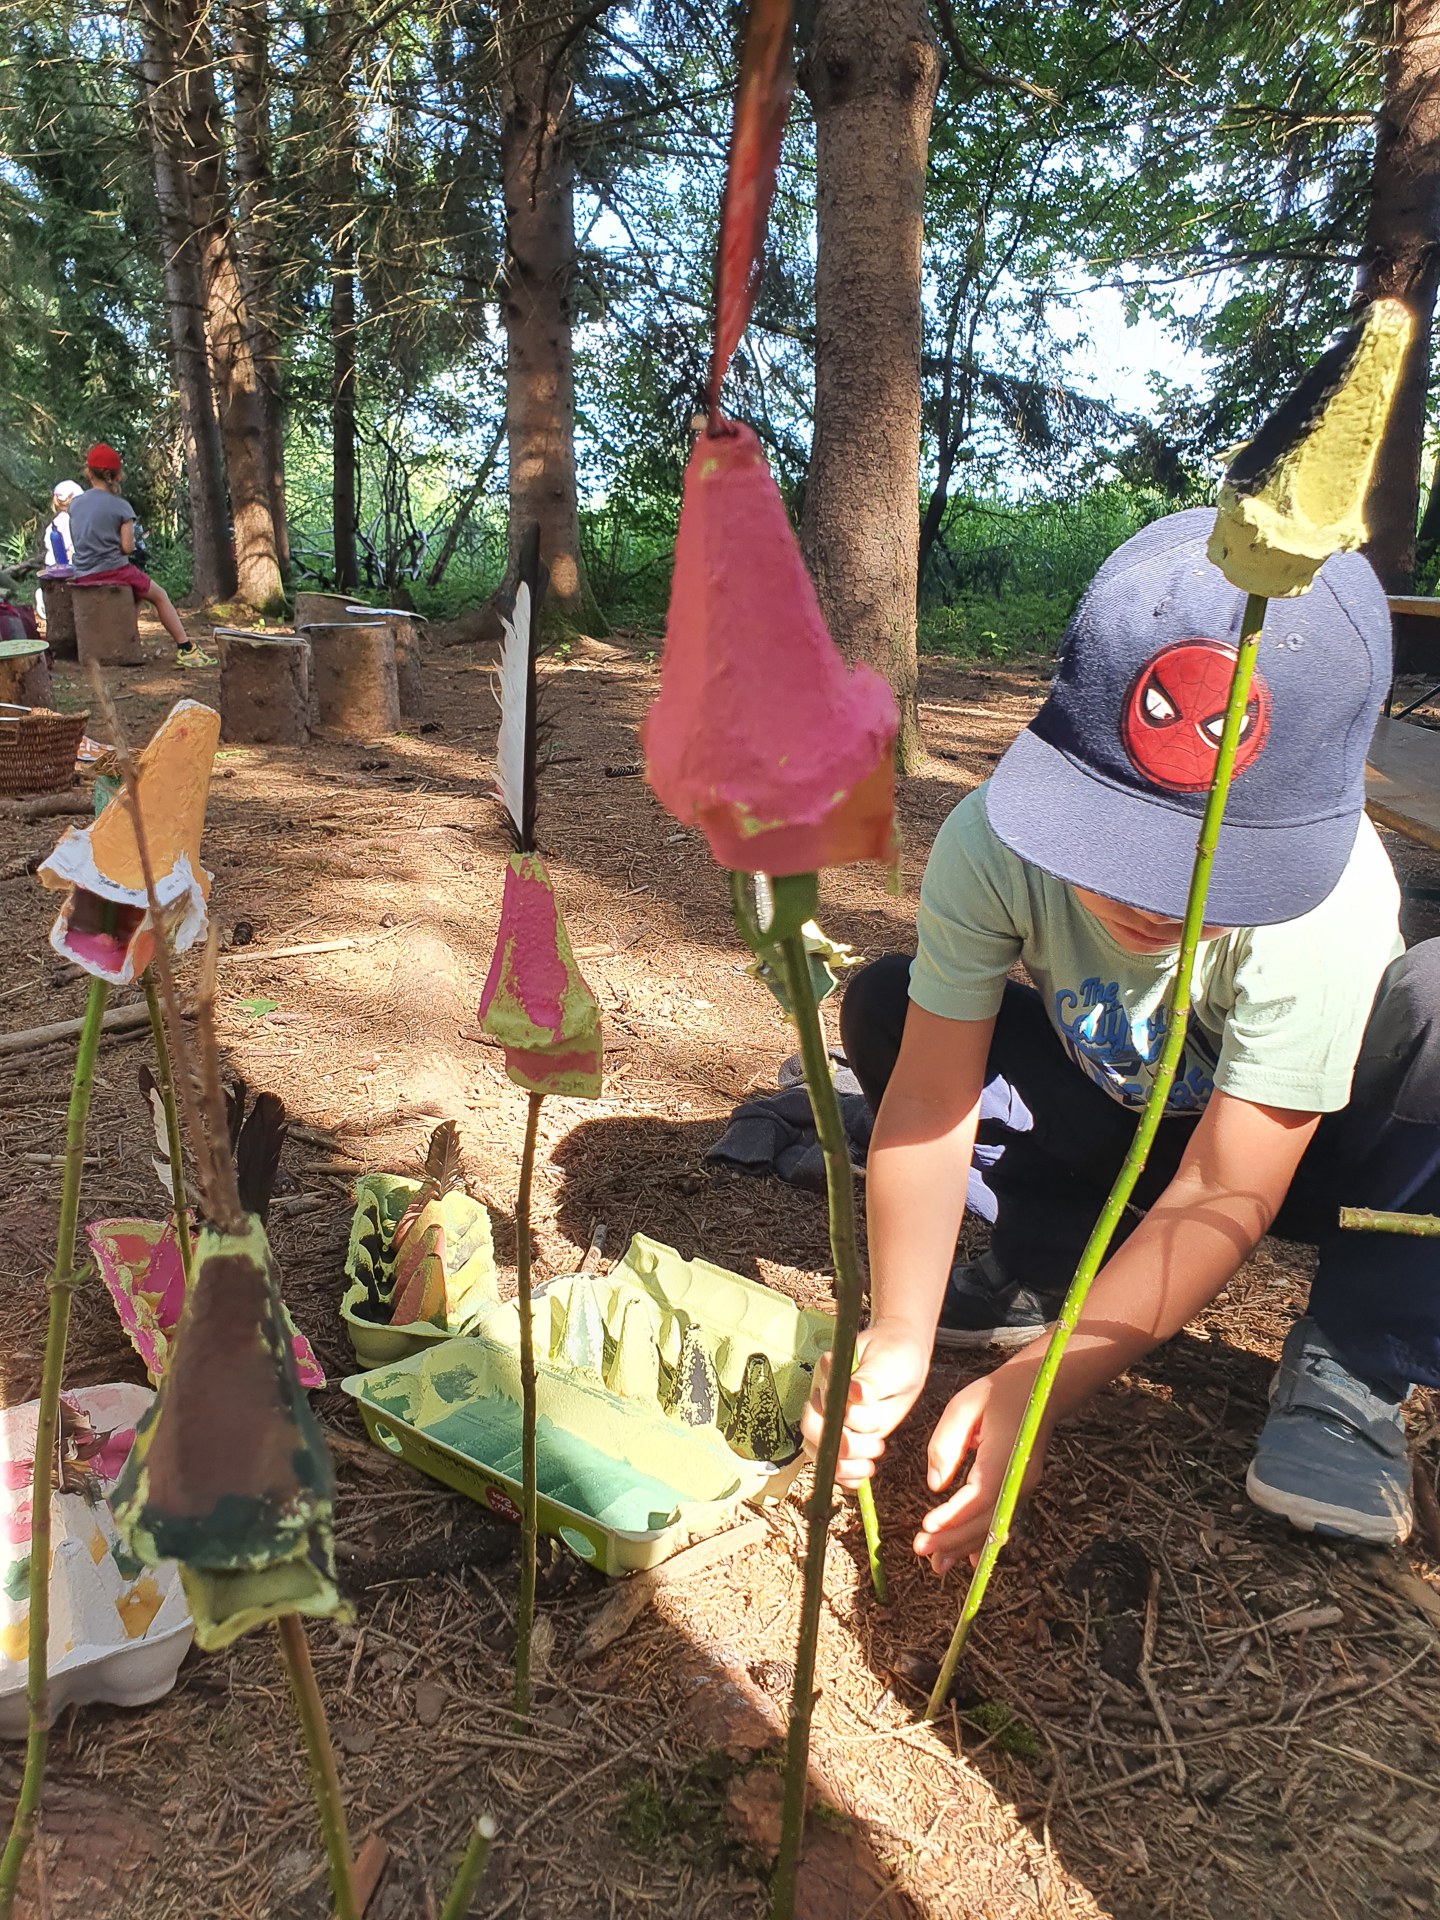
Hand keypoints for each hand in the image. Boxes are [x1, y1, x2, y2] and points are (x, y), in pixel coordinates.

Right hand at [799, 1319, 930, 1487]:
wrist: (905, 1355)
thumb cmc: (894, 1352)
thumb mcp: (886, 1363)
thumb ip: (869, 1379)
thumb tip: (855, 1392)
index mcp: (829, 1377)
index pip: (818, 1406)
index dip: (833, 1422)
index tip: (857, 1425)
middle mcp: (827, 1399)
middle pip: (814, 1432)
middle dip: (841, 1447)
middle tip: (873, 1446)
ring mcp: (837, 1419)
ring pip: (821, 1451)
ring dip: (844, 1466)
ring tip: (871, 1463)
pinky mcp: (849, 1434)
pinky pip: (836, 1461)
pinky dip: (847, 1474)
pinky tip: (862, 1474)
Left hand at [913, 1360, 1050, 1576]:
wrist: (1040, 1389)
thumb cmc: (997, 1394)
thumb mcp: (964, 1407)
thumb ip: (945, 1444)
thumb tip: (935, 1485)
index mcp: (1005, 1456)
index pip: (979, 1496)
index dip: (954, 1516)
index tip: (927, 1527)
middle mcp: (1019, 1479)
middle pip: (987, 1520)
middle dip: (953, 1539)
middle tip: (920, 1550)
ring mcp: (1023, 1487)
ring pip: (993, 1526)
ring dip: (965, 1546)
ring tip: (937, 1564)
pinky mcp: (1019, 1489)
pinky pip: (1000, 1519)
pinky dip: (982, 1540)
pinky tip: (965, 1559)